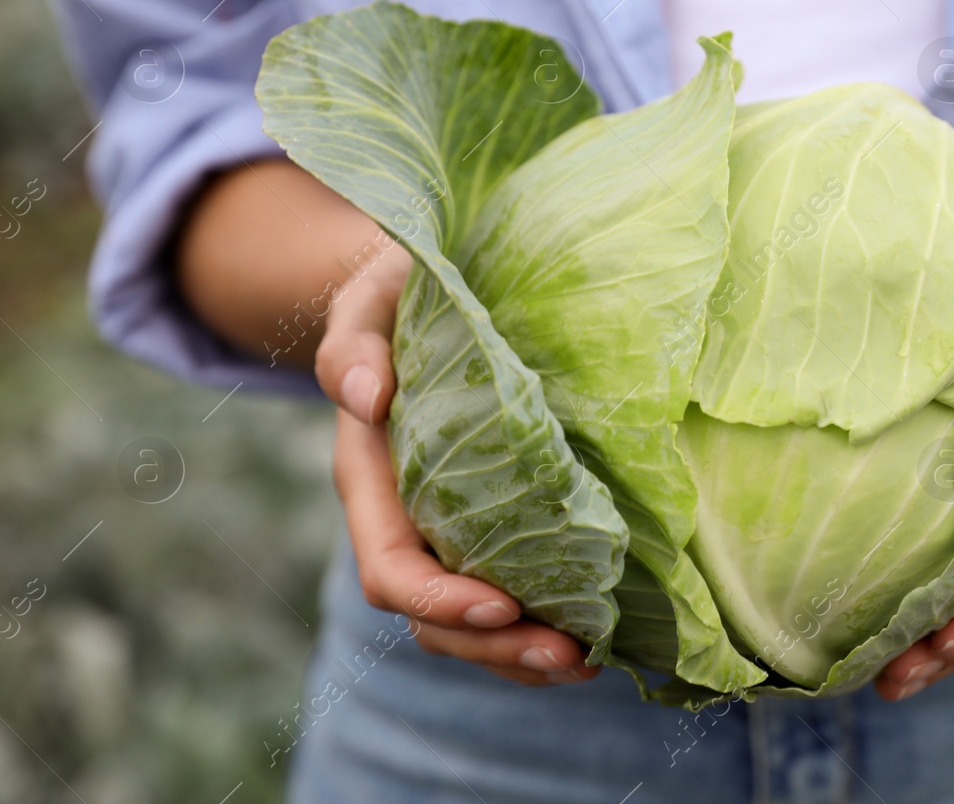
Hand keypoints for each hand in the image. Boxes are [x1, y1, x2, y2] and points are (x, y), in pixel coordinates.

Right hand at [315, 243, 599, 687]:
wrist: (432, 291)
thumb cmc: (401, 291)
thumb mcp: (370, 301)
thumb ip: (352, 343)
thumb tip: (365, 396)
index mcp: (371, 478)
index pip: (391, 566)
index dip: (440, 597)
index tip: (504, 603)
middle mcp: (407, 518)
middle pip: (434, 617)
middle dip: (496, 646)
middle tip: (572, 656)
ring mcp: (449, 530)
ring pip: (472, 623)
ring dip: (525, 654)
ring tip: (591, 662)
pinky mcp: (494, 526)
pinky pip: (510, 598)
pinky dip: (544, 628)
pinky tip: (600, 636)